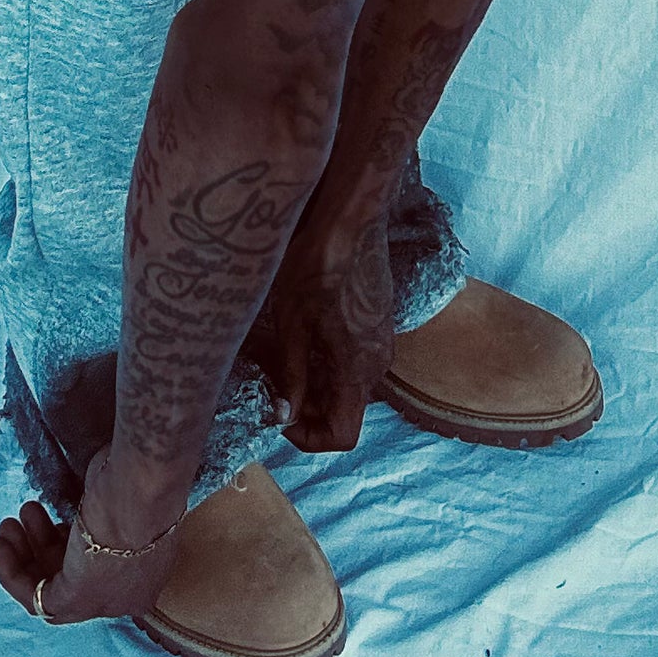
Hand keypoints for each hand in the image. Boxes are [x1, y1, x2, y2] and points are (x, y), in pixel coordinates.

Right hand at [0, 444, 184, 626]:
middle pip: (75, 574)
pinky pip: (37, 599)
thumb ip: (104, 497)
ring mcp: (104, 600)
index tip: (55, 516)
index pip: (102, 562)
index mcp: (149, 562)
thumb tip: (95, 479)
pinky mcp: (77, 603)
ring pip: (55, 586)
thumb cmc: (135, 475)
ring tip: (8, 524)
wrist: (140, 488)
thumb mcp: (119, 485)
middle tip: (25, 514)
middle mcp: (128, 588)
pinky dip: (13, 575)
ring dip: (25, 555)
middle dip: (43, 544)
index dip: (73, 541)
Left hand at [259, 202, 395, 452]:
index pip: (343, 435)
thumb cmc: (316, 264)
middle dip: (309, 408)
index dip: (309, 437)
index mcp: (357, 368)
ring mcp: (382, 341)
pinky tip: (307, 337)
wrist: (350, 219)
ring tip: (285, 361)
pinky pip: (357, 360)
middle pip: (346, 411)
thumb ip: (292, 374)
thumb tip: (284, 414)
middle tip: (275, 387)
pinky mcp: (379, 322)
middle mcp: (377, 362)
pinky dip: (331, 362)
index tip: (281, 416)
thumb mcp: (292, 322)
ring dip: (319, 385)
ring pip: (351, 385)